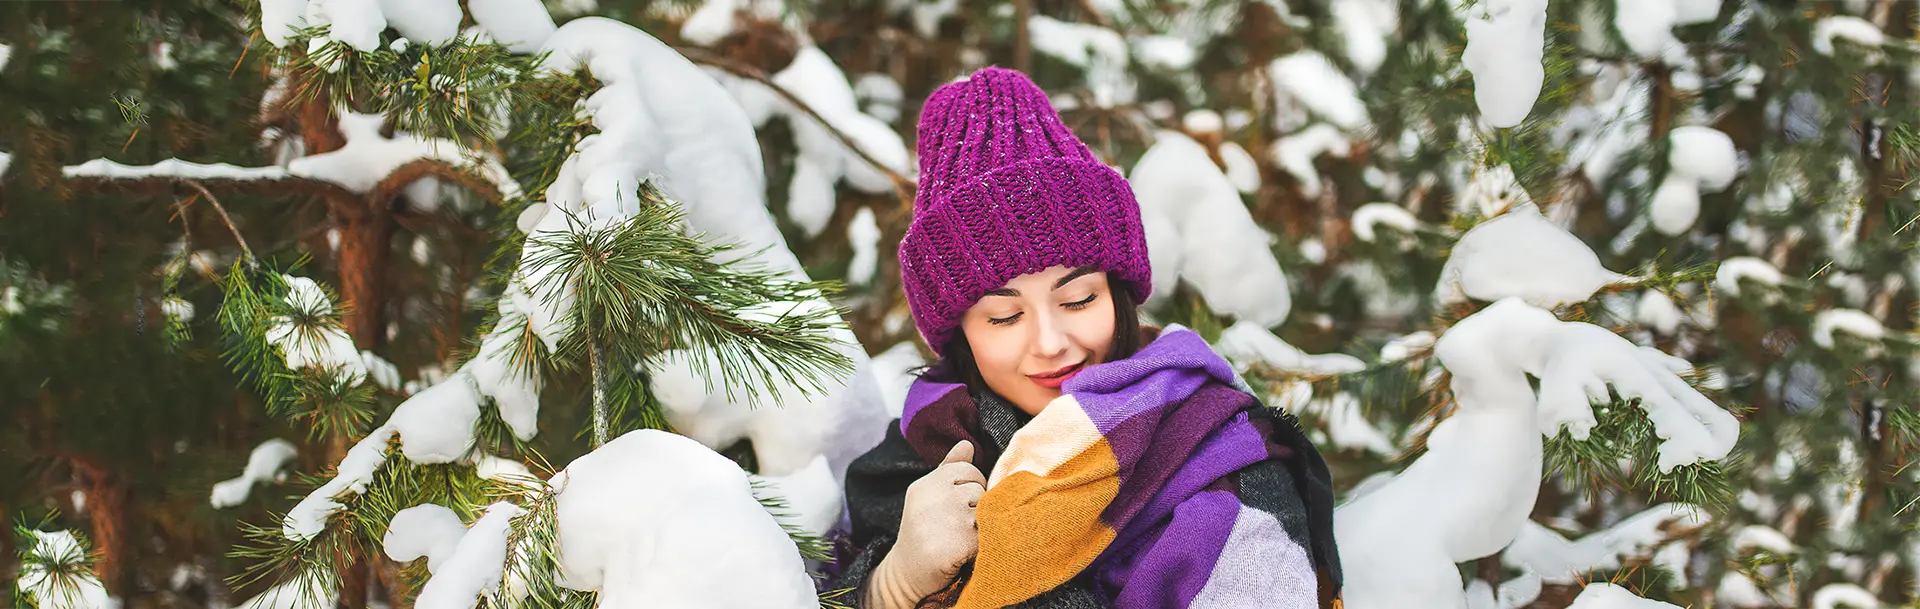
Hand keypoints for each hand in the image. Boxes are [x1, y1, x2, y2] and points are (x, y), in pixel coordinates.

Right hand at [868, 441, 984, 607]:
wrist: (906, 573)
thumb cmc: (922, 531)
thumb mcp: (928, 495)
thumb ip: (948, 468)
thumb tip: (967, 443)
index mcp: (926, 484)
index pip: (967, 469)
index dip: (971, 485)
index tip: (958, 504)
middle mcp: (934, 498)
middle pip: (979, 489)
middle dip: (976, 506)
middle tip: (957, 525)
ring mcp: (947, 519)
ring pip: (986, 510)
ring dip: (980, 525)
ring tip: (960, 536)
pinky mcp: (959, 542)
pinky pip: (987, 533)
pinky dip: (980, 544)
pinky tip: (963, 550)